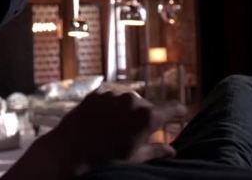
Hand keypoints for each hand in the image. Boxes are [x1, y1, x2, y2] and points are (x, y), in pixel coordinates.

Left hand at [50, 90, 185, 173]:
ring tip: (115, 130)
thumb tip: (172, 150)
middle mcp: (133, 100)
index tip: (182, 115)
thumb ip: (156, 151)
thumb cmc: (105, 159)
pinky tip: (102, 122)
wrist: (69, 150)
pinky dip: (110, 108)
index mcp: (147, 116)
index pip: (174, 108)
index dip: (179, 112)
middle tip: (136, 134)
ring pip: (128, 102)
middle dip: (146, 118)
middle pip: (149, 107)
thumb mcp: (134, 158)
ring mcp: (114, 94)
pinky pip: (110, 99)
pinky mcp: (97, 93)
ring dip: (126, 112)